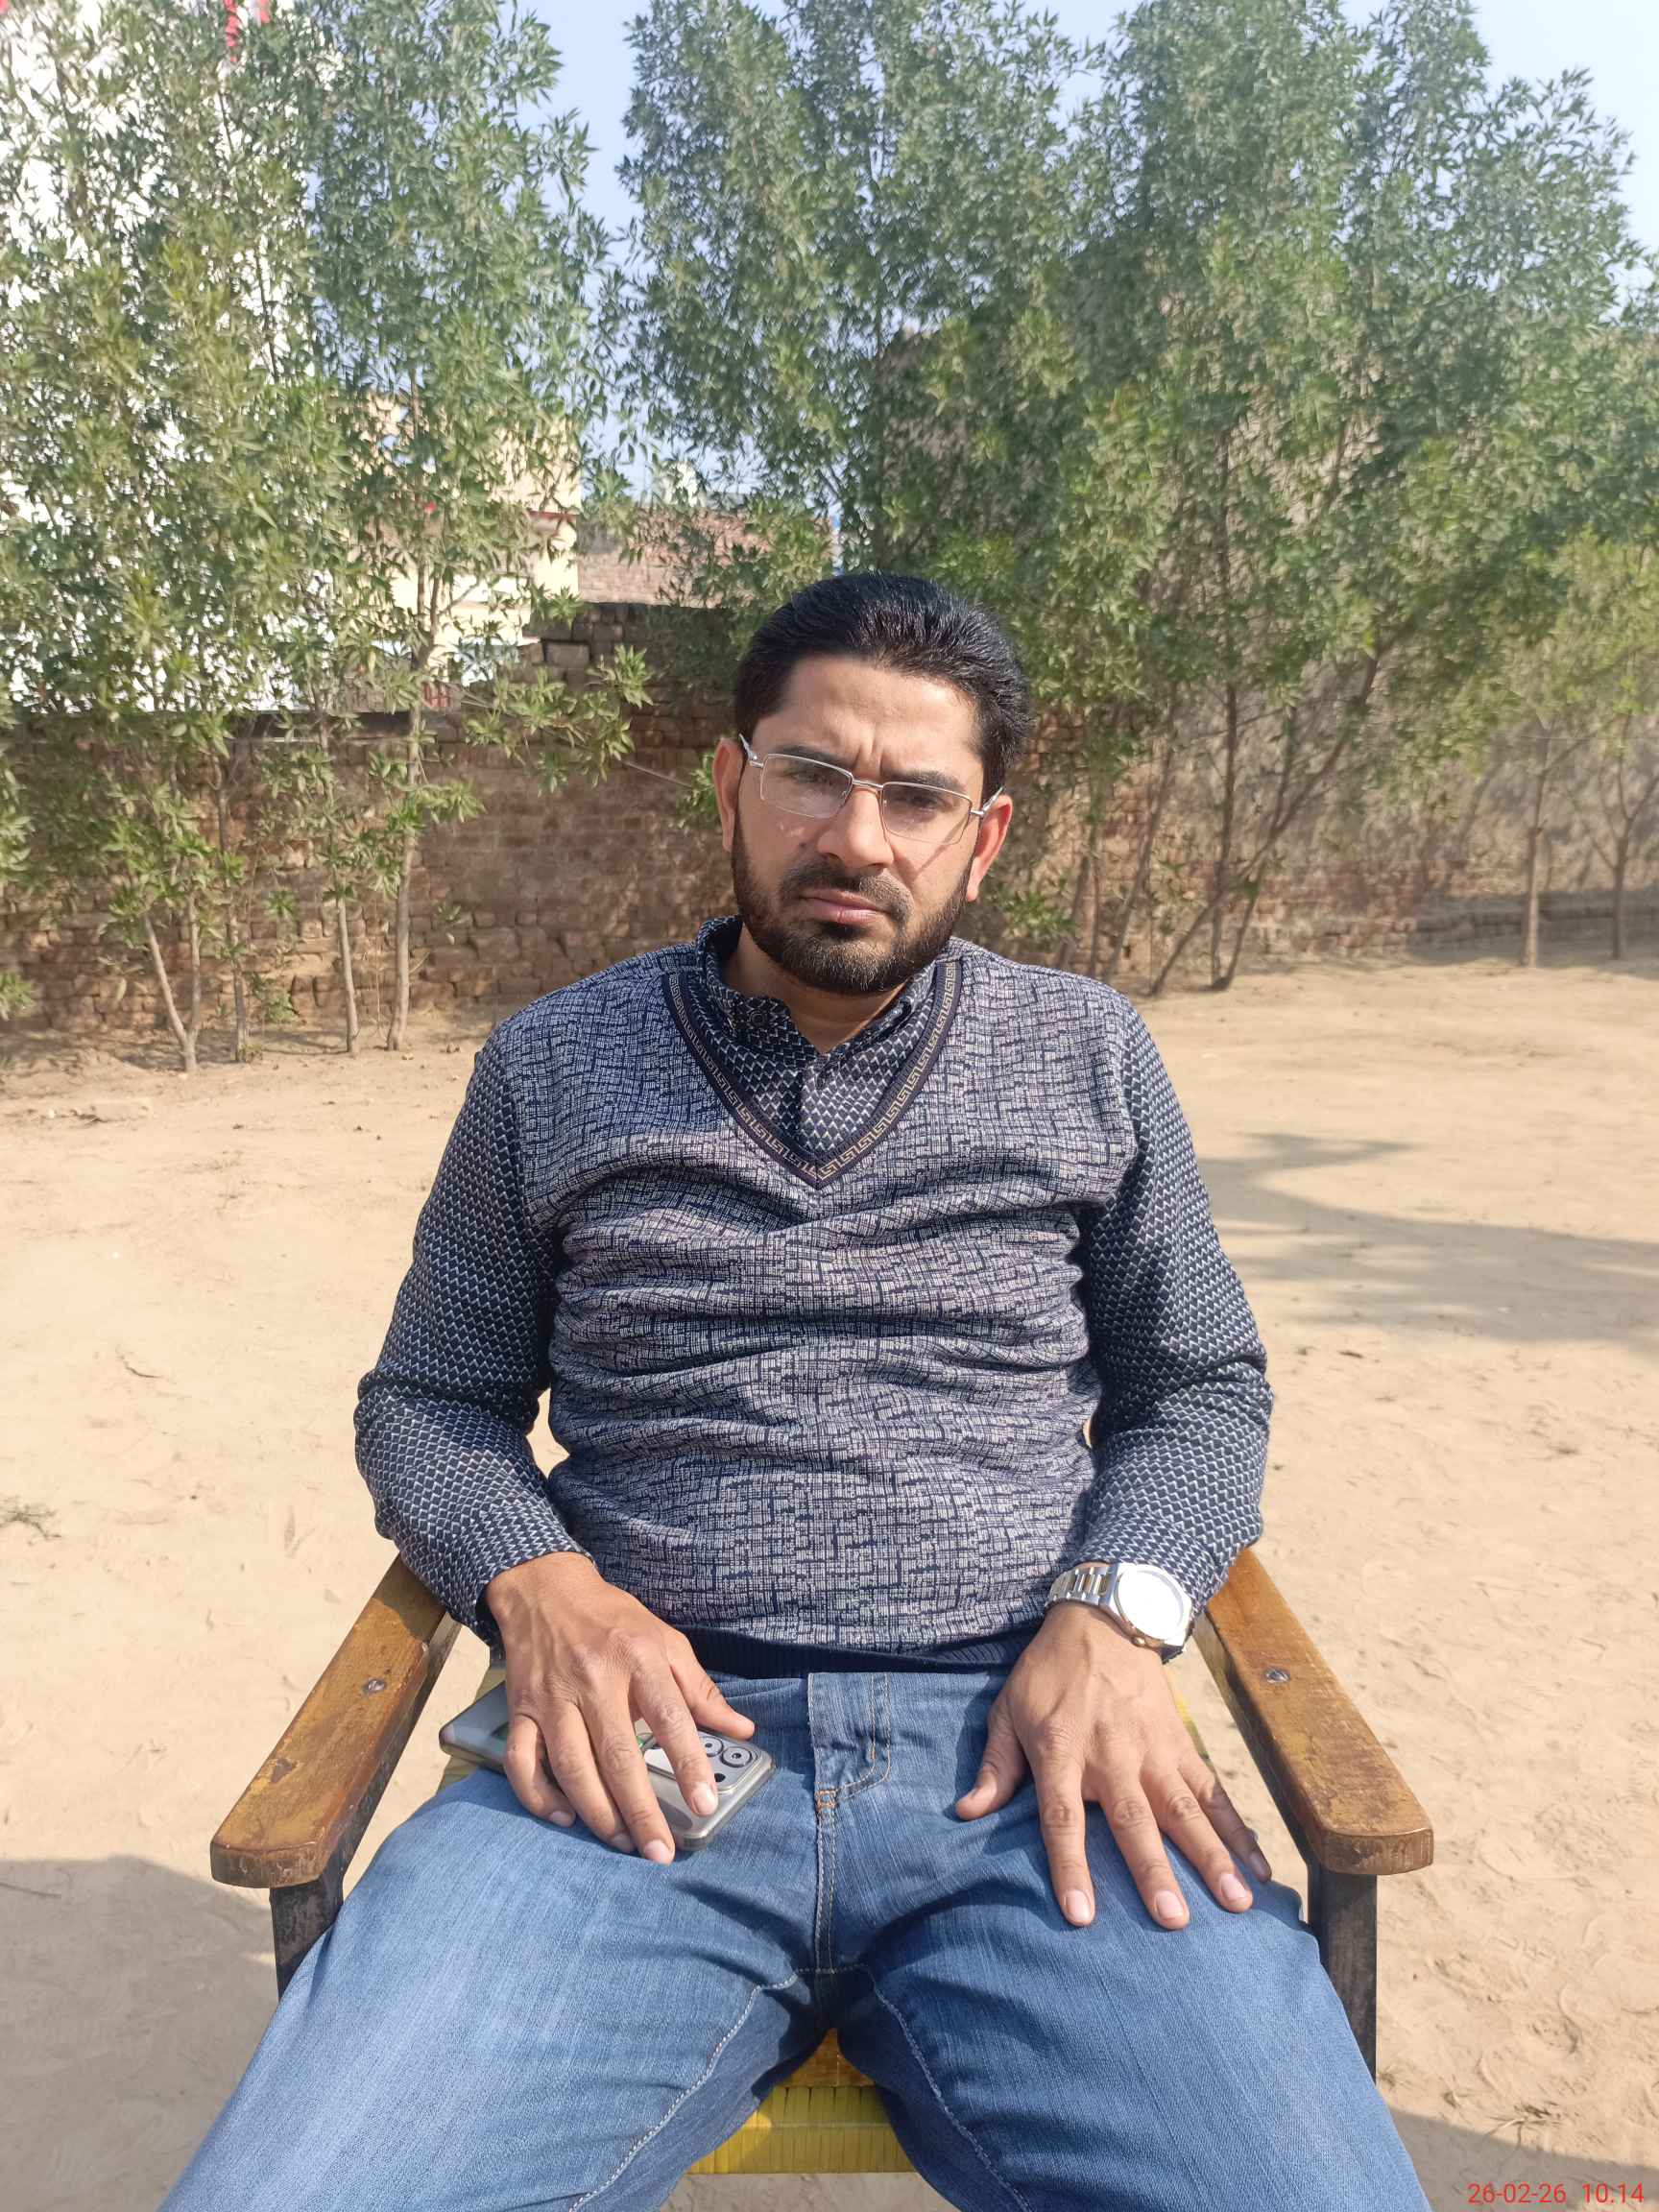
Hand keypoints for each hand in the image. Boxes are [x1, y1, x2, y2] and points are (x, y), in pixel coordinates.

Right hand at [484, 1552, 755, 1865]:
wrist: (545, 1590)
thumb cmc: (614, 1620)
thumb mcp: (666, 1641)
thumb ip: (701, 1689)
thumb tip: (742, 1730)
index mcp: (638, 1658)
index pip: (670, 1717)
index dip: (689, 1763)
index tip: (705, 1803)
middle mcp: (593, 1680)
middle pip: (618, 1755)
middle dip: (641, 1810)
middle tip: (660, 1852)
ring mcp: (552, 1698)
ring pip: (571, 1767)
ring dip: (597, 1813)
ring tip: (622, 1842)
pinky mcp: (519, 1711)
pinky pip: (522, 1763)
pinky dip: (539, 1796)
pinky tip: (565, 1817)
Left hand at [955, 1600, 1271, 1928]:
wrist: (1102, 1618)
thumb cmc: (1048, 1673)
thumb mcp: (1008, 1710)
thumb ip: (995, 1765)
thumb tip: (966, 1813)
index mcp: (1061, 1751)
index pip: (1063, 1819)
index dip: (1070, 1867)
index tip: (1081, 1915)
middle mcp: (1111, 1755)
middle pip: (1134, 1821)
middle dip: (1154, 1872)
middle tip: (1174, 1921)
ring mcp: (1153, 1750)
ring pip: (1185, 1810)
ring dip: (1211, 1857)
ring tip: (1237, 1902)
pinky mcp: (1181, 1743)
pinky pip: (1212, 1791)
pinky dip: (1237, 1829)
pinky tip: (1256, 1867)